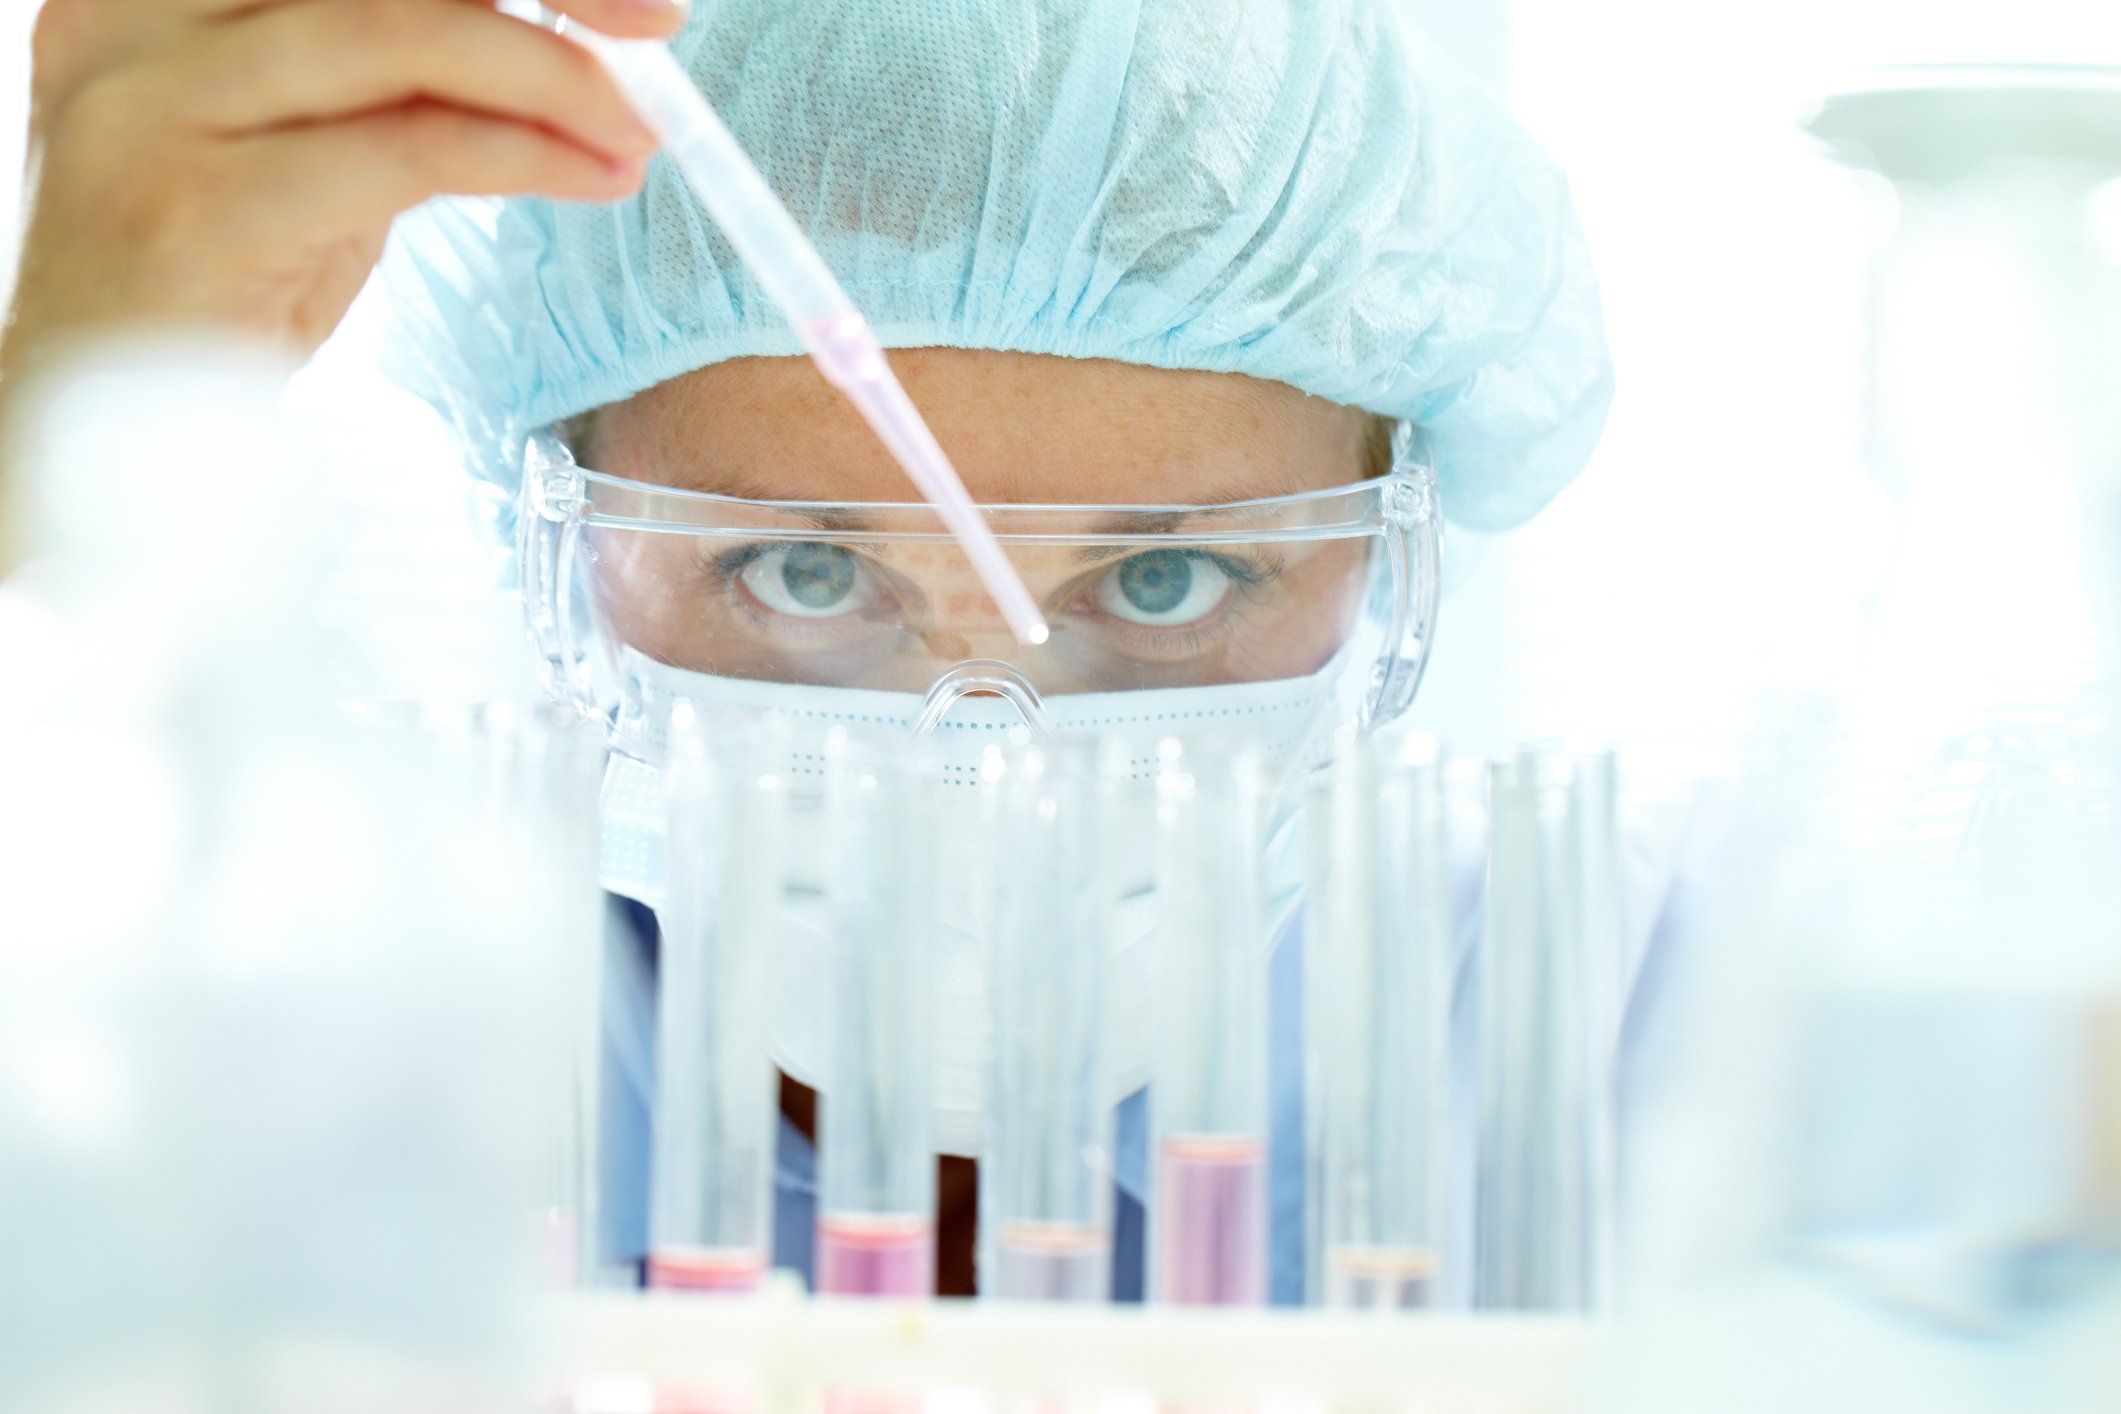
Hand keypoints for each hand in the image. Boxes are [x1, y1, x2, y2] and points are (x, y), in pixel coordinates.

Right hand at [2, 0, 681, 373]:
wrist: (94, 427)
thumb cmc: (215, 284)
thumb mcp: (312, 150)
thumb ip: (401, 82)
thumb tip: (566, 42)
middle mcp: (136, 20)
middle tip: (655, 30)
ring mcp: (152, 108)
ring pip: (399, 34)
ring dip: (548, 76)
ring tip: (635, 129)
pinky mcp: (196, 209)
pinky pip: (399, 150)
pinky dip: (520, 154)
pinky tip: (589, 175)